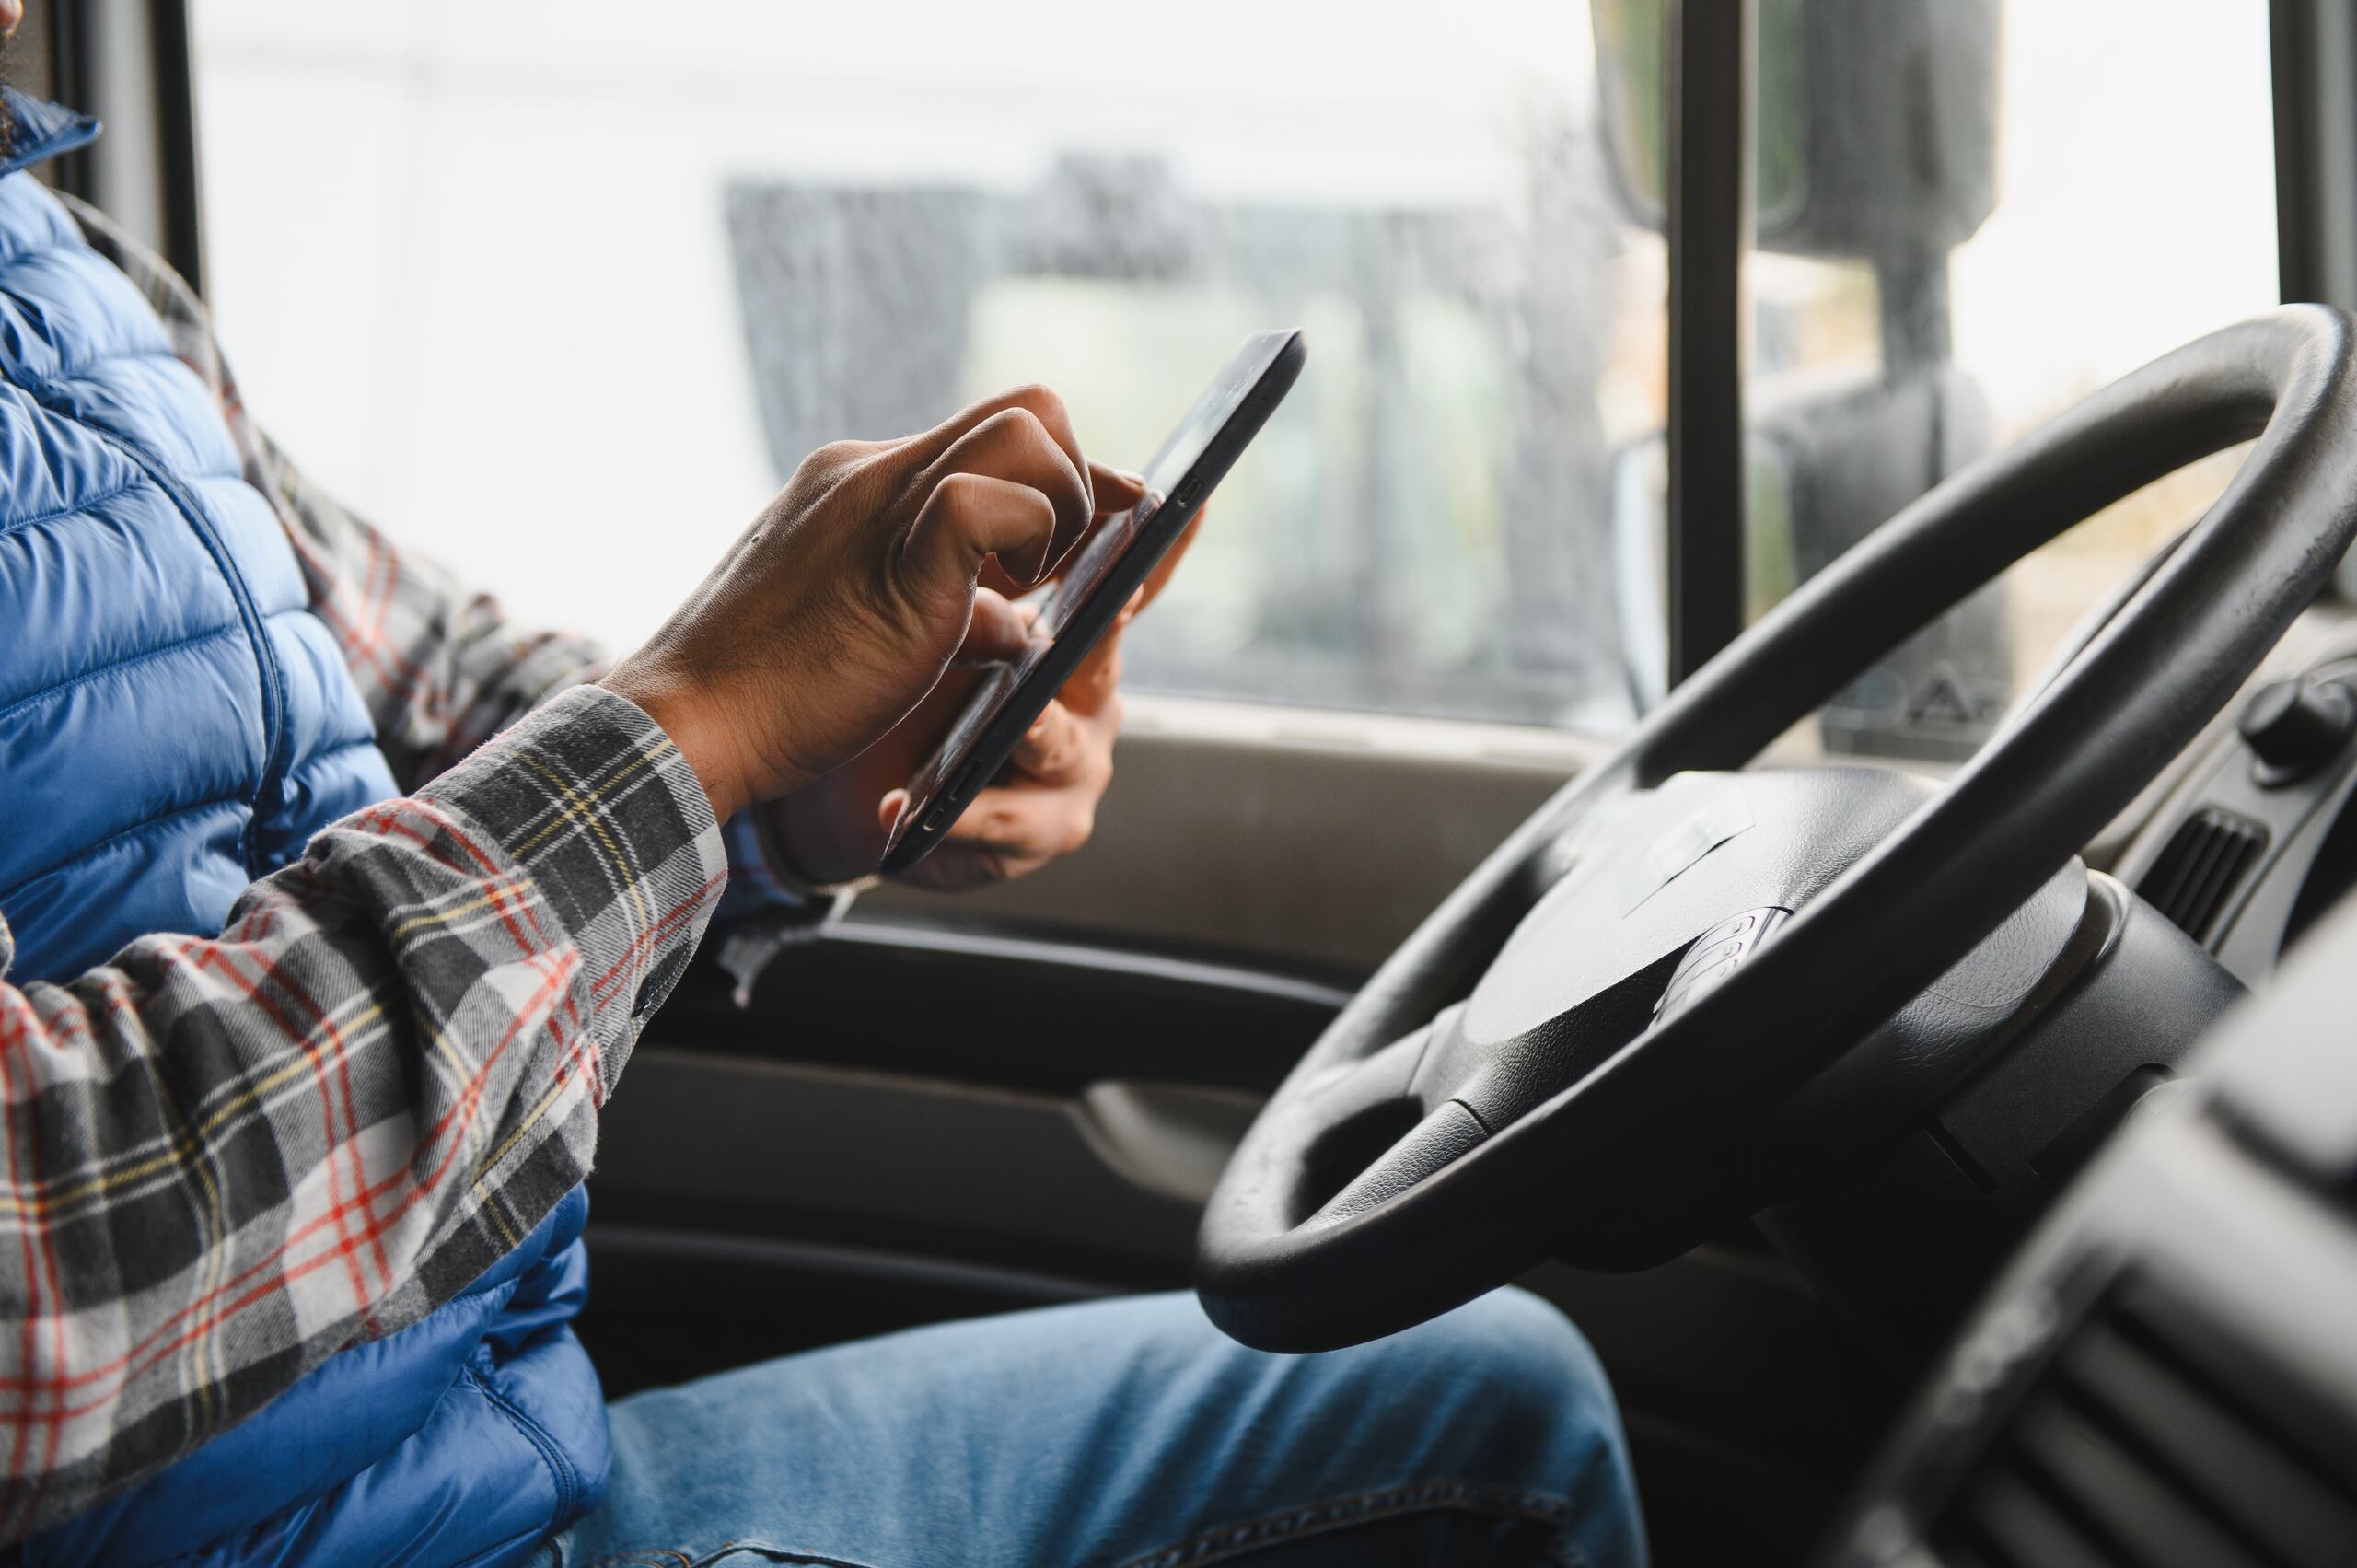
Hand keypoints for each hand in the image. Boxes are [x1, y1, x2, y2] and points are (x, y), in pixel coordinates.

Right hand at [601, 385, 1110, 821]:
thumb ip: (942, 606)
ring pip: (1028, 426)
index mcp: (863, 482)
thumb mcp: (870, 627)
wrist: (687, 724)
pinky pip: (986, 499)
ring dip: (1064, 506)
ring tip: (1033, 583)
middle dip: (1080, 478)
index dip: (1064, 472)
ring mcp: (883, 502)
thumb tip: (1014, 625)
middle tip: (1069, 560)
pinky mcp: (896, 555)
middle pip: (1028, 406)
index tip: (1104, 516)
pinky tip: (1006, 606)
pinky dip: (1028, 540)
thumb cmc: (771, 693)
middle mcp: (875, 470)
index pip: (991, 431)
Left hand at [760, 506, 1202, 889]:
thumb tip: (1007, 490)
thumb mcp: (931, 599)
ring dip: (1039, 728)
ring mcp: (1065, 763)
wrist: (838, 774)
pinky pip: (1004, 820)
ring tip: (1018, 718)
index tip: (1188, 496)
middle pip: (1102, 652)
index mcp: (1072, 627)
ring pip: (1061, 743)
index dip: (1157, 540)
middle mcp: (1083, 691)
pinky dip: (957, 815)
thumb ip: (980, 553)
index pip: (1123, 574)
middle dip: (1105, 625)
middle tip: (1107, 600)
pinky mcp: (1025, 829)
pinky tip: (898, 807)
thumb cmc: (900, 674)